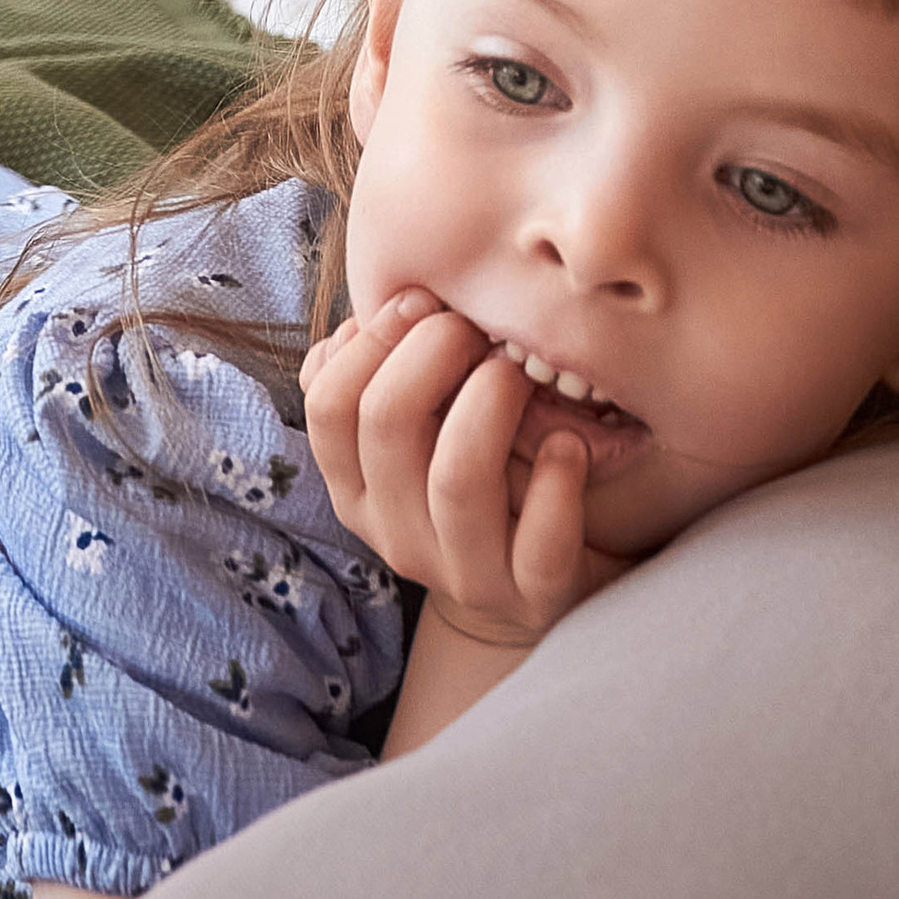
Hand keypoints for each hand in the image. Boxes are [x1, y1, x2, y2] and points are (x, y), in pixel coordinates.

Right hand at [302, 290, 623, 650]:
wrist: (546, 578)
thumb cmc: (481, 471)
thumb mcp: (421, 427)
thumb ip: (381, 374)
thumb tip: (358, 322)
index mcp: (358, 492)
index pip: (328, 408)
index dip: (372, 339)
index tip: (424, 302)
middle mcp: (397, 538)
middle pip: (387, 423)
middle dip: (436, 350)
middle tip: (477, 331)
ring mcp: (463, 574)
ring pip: (457, 477)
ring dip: (494, 400)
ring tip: (520, 374)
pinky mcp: (532, 597)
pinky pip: (540, 544)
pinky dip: (558, 480)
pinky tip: (569, 444)